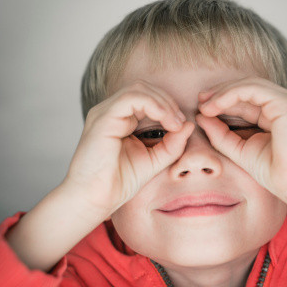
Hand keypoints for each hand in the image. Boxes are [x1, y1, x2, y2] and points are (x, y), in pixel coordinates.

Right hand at [63, 80, 192, 219]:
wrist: (97, 198)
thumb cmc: (119, 182)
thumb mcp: (154, 160)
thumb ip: (172, 144)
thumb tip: (189, 124)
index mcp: (121, 119)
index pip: (147, 98)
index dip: (168, 107)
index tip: (181, 126)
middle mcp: (111, 112)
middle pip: (144, 88)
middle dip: (168, 102)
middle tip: (179, 123)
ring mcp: (105, 113)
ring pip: (139, 89)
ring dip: (162, 103)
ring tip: (174, 123)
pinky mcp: (103, 118)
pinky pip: (130, 98)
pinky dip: (153, 104)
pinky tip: (165, 120)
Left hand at [196, 77, 286, 202]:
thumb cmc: (275, 173)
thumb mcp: (240, 150)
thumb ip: (221, 134)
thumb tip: (201, 117)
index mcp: (278, 114)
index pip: (248, 99)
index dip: (224, 100)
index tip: (203, 108)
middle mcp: (285, 104)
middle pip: (248, 88)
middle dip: (221, 92)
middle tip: (200, 101)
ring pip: (249, 85)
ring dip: (223, 93)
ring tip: (204, 105)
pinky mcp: (286, 103)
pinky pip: (252, 89)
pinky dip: (230, 95)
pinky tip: (214, 106)